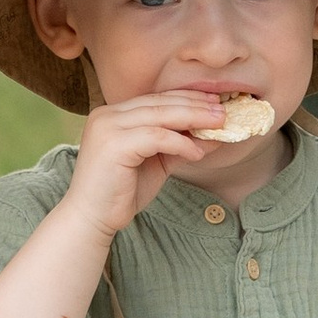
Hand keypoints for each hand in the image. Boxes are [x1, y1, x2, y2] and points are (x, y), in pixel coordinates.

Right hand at [63, 90, 229, 239]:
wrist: (92, 219)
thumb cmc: (122, 192)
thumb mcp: (156, 162)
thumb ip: (179, 145)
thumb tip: (213, 134)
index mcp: (113, 114)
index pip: (156, 100)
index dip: (188, 99)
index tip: (216, 101)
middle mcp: (107, 114)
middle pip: (160, 102)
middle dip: (196, 105)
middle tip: (224, 110)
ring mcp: (107, 127)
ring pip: (160, 115)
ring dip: (194, 118)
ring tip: (220, 124)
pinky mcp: (113, 144)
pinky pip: (156, 137)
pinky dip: (181, 143)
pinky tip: (198, 151)